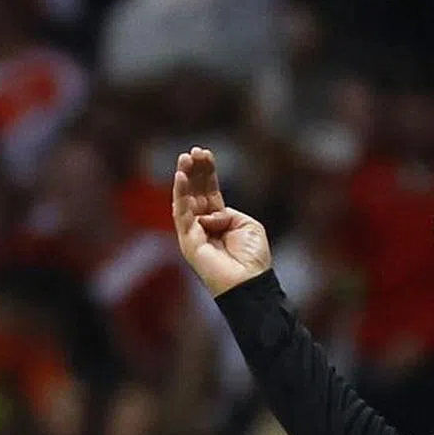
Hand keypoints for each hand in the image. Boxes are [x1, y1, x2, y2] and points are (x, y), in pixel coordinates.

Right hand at [172, 147, 271, 296]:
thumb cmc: (253, 258)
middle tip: (193, 151)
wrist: (250, 283)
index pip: (209, 191)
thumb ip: (229, 213)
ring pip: (185, 200)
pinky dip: (180, 194)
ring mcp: (194, 233)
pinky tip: (181, 177)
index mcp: (220, 220)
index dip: (206, 172)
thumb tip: (211, 214)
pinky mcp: (188, 241)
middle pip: (195, 192)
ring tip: (185, 158)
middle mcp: (204, 225)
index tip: (205, 153)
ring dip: (184, 178)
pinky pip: (181, 213)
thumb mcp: (248, 226)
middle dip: (194, 171)